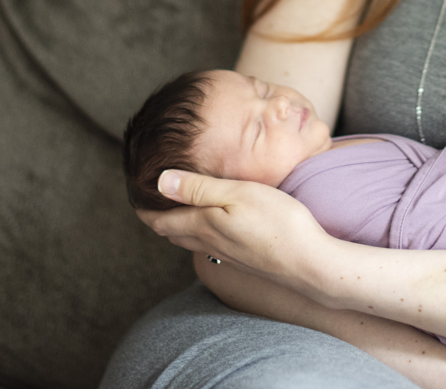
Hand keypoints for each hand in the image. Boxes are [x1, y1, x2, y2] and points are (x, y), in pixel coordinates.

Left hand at [138, 169, 335, 296]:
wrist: (311, 263)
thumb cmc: (277, 222)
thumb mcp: (236, 194)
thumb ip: (198, 188)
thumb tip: (160, 181)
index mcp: (204, 225)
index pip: (161, 219)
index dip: (145, 208)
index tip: (134, 194)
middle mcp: (211, 244)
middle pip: (173, 232)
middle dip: (157, 217)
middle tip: (148, 201)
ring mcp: (229, 255)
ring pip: (193, 241)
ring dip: (178, 226)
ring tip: (174, 211)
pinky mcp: (246, 260)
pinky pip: (211, 246)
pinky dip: (200, 233)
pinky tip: (213, 226)